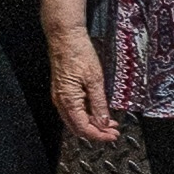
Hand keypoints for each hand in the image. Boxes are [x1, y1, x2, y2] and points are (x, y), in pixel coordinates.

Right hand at [46, 24, 116, 146]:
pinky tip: (97, 111)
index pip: (83, 128)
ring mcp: (60, 97)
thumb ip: (99, 104)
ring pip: (75, 120)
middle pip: (77, 127)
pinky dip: (86, 114)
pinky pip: (73, 110)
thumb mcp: (95, 79)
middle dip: (96, 132)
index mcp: (68, 102)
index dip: (99, 135)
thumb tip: (103, 122)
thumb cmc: (78, 54)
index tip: (113, 136)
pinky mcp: (62, 90)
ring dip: (92, 124)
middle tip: (113, 132)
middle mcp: (61, 102)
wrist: (65, 37)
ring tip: (109, 123)